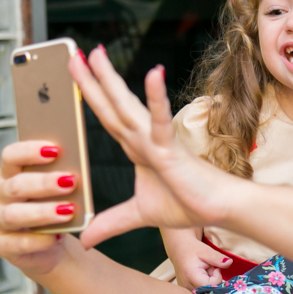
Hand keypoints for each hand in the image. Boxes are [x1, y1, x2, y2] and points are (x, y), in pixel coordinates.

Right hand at [0, 141, 79, 275]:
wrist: (51, 246)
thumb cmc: (54, 209)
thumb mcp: (58, 192)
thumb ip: (61, 180)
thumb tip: (74, 174)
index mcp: (10, 174)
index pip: (11, 156)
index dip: (30, 151)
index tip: (55, 150)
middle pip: (16, 185)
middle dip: (44, 183)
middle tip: (70, 182)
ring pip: (13, 214)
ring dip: (42, 212)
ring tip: (68, 211)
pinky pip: (16, 243)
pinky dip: (38, 241)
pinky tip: (56, 237)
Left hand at [69, 47, 235, 245]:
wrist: (218, 208)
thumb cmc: (188, 204)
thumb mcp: (138, 215)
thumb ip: (111, 223)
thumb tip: (83, 241)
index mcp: (136, 148)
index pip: (107, 117)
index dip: (90, 95)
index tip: (75, 71)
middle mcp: (142, 138)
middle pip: (110, 104)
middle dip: (91, 79)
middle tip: (74, 51)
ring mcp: (155, 140)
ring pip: (127, 106)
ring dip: (111, 80)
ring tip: (96, 53)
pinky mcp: (170, 148)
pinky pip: (160, 121)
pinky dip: (156, 97)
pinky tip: (153, 73)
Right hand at [168, 236, 233, 289]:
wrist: (180, 250)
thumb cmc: (193, 249)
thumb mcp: (206, 251)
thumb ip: (218, 258)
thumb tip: (229, 262)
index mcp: (191, 275)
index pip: (211, 285)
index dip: (217, 277)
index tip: (215, 268)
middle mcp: (187, 286)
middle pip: (209, 291)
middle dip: (213, 281)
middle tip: (209, 269)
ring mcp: (186, 291)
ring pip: (206, 293)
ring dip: (209, 283)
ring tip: (204, 272)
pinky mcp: (187, 292)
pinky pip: (202, 293)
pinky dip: (205, 285)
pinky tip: (201, 277)